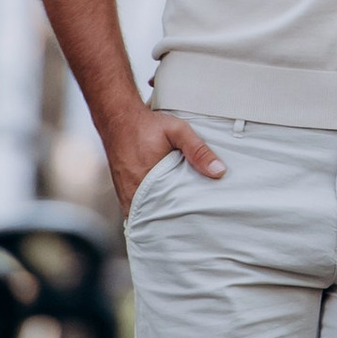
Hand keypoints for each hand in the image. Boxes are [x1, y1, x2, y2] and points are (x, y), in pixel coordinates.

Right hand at [106, 111, 223, 217]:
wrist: (118, 119)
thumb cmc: (146, 125)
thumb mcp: (177, 131)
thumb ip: (198, 150)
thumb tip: (218, 171)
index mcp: (148, 179)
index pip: (169, 209)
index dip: (184, 215)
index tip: (197, 215)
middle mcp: (134, 190)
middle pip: (157, 215)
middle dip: (173, 219)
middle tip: (190, 217)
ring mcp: (126, 193)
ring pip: (146, 213)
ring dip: (160, 214)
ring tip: (177, 214)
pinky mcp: (122, 192)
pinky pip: (137, 208)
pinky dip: (149, 208)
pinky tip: (161, 204)